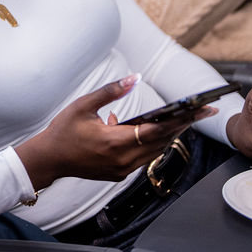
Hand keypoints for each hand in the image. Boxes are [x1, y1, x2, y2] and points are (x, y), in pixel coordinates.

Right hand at [15, 75, 215, 189]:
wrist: (49, 159)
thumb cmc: (63, 131)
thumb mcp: (83, 105)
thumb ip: (111, 92)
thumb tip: (134, 78)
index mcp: (114, 142)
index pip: (157, 130)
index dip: (182, 119)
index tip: (201, 110)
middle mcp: (122, 160)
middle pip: (162, 142)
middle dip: (183, 125)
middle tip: (202, 111)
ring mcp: (122, 169)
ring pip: (155, 151)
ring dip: (169, 135)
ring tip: (184, 118)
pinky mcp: (119, 173)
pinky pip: (142, 157)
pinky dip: (150, 143)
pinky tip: (146, 129)